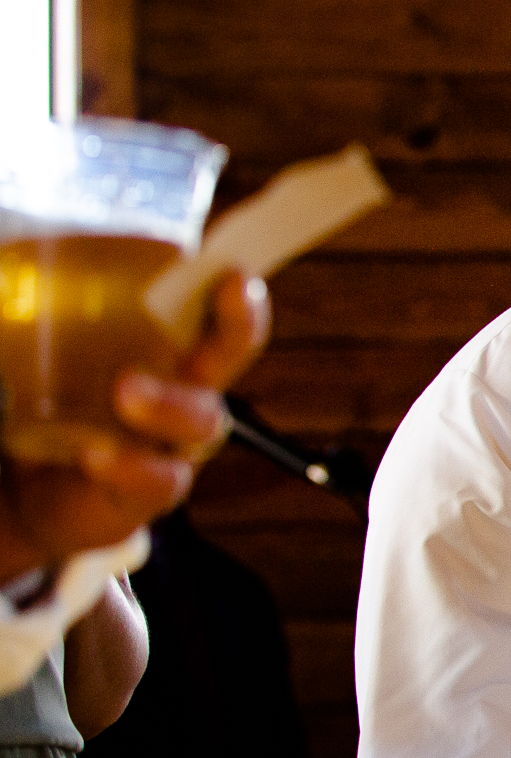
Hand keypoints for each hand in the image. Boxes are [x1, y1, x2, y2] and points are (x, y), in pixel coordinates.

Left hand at [0, 272, 269, 575]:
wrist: (13, 485)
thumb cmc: (30, 398)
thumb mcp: (20, 340)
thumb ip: (21, 308)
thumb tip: (1, 271)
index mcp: (151, 341)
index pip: (201, 304)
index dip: (228, 285)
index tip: (231, 266)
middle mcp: (177, 386)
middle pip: (227, 352)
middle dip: (239, 322)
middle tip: (233, 293)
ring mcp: (168, 442)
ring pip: (202, 420)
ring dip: (172, 402)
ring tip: (126, 391)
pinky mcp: (147, 492)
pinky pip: (161, 481)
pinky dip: (134, 467)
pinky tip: (97, 456)